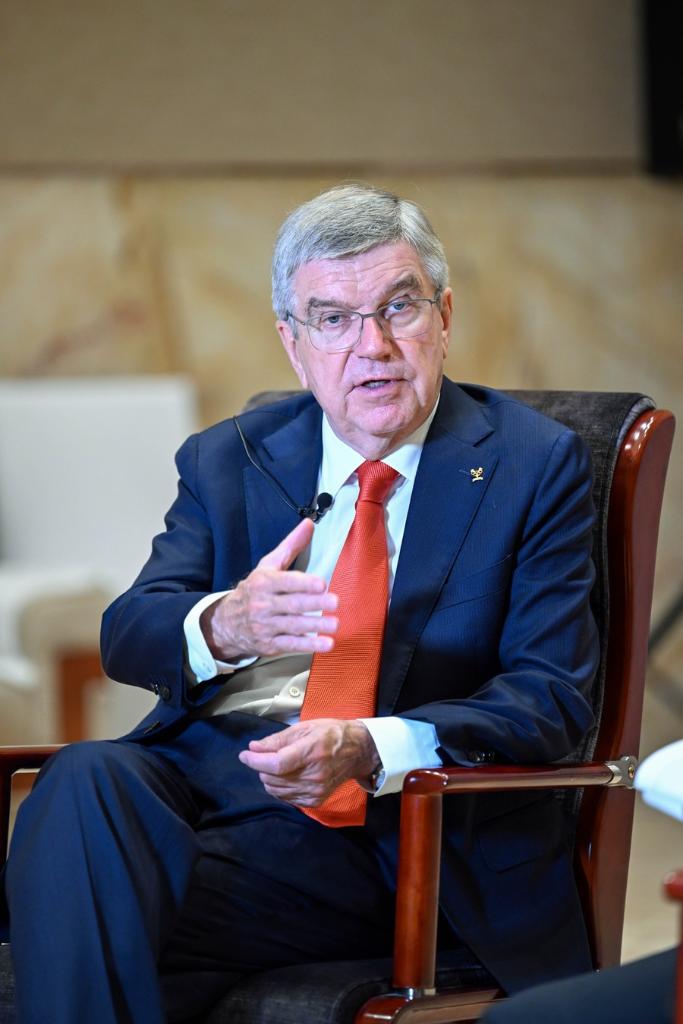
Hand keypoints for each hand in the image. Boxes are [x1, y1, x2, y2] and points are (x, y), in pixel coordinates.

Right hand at [200, 518, 338, 660]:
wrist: (226, 622)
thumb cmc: (254, 589)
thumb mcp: (268, 565)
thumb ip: (291, 546)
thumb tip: (309, 524)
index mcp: (264, 582)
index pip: (285, 582)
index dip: (303, 583)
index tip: (321, 583)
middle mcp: (263, 604)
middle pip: (292, 604)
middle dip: (314, 603)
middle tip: (335, 602)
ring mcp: (266, 626)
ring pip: (293, 626)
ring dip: (315, 625)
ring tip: (335, 623)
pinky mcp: (270, 644)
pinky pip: (291, 644)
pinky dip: (309, 645)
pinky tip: (326, 643)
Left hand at [238, 719, 378, 806]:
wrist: (357, 752)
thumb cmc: (331, 734)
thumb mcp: (305, 728)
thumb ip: (277, 739)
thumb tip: (254, 748)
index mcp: (311, 752)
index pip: (277, 763)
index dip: (256, 761)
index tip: (244, 755)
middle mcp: (314, 775)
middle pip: (273, 778)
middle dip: (262, 766)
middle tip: (266, 755)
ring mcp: (315, 790)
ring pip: (276, 790)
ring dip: (269, 777)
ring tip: (276, 765)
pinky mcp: (315, 800)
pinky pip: (286, 798)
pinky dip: (279, 788)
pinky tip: (285, 776)